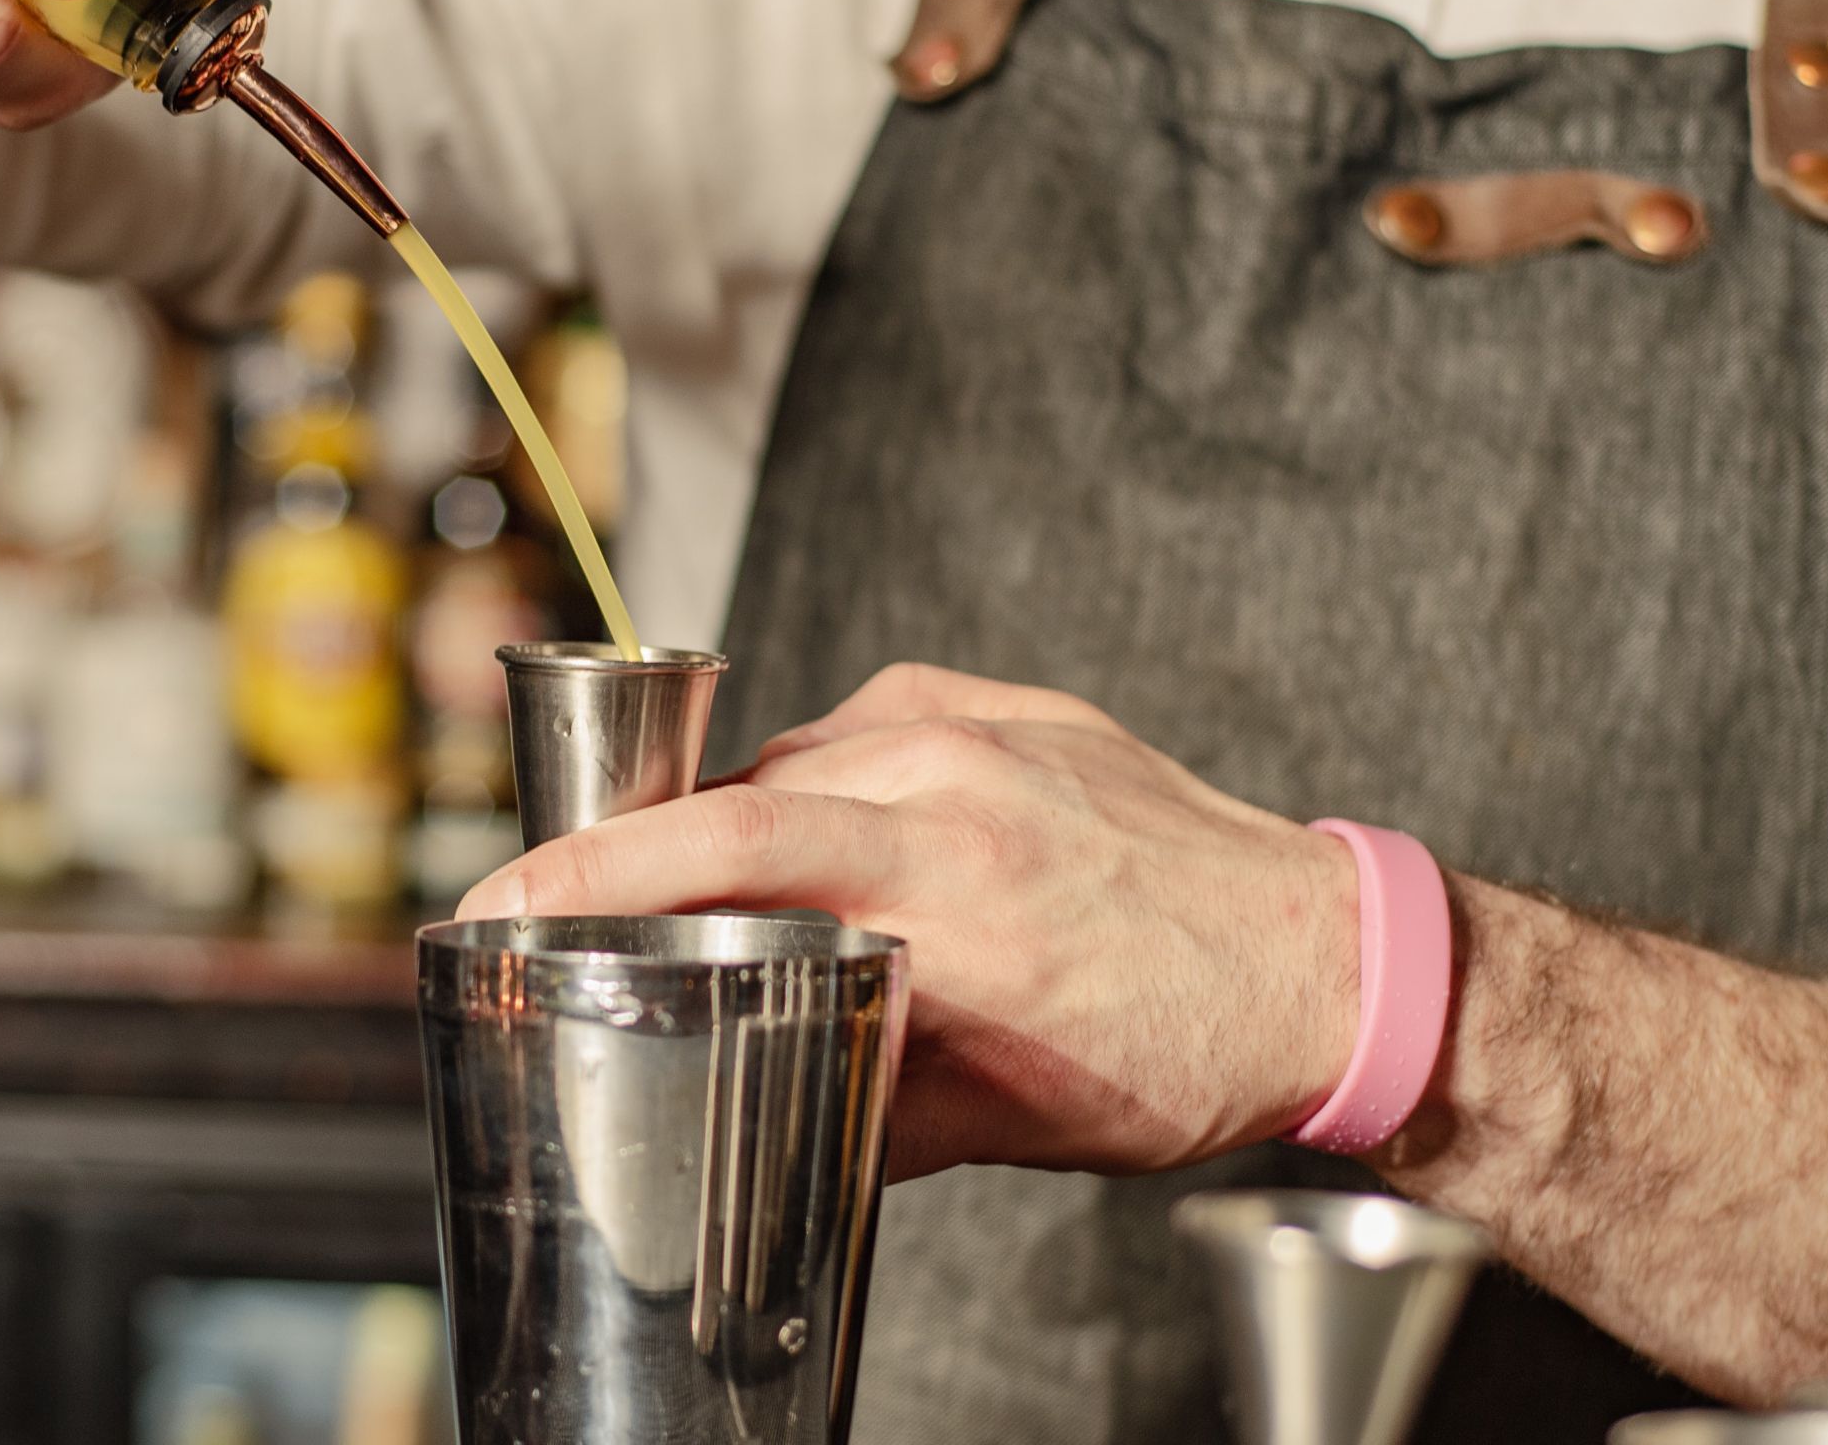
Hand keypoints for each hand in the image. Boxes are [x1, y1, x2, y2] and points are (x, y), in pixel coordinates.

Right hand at [458, 664, 1369, 1178]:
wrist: (1329, 967)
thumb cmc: (1184, 1052)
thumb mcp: (1006, 1119)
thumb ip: (859, 1104)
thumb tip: (750, 1127)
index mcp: (950, 887)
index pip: (722, 848)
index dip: (589, 871)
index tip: (498, 902)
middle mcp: (958, 782)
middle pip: (730, 793)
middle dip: (626, 849)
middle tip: (553, 902)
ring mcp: (987, 728)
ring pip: (796, 756)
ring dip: (748, 822)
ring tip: (732, 901)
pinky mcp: (1016, 701)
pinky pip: (873, 723)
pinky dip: (833, 778)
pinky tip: (839, 837)